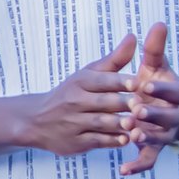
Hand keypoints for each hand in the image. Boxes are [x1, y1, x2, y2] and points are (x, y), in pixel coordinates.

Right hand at [22, 35, 138, 156]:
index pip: (102, 80)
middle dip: (123, 104)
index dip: (120, 82)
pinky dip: (111, 141)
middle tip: (143, 106)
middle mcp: (76, 101)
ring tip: (136, 123)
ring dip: (120, 124)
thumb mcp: (88, 74)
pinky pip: (97, 141)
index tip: (137, 83)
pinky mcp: (76, 141)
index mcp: (80, 82)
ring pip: (101, 122)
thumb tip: (133, 37)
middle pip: (104, 102)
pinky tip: (125, 139)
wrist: (36, 120)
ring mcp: (75, 122)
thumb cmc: (70, 94)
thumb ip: (115, 59)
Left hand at [120, 22, 178, 176]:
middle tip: (135, 111)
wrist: (172, 109)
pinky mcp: (155, 147)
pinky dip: (137, 165)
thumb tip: (158, 23)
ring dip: (145, 137)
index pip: (172, 91)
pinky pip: (149, 159)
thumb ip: (155, 48)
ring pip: (158, 138)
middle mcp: (174, 115)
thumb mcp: (157, 65)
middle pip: (166, 117)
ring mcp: (165, 133)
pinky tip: (123, 170)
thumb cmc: (159, 84)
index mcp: (176, 94)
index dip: (160, 88)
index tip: (145, 84)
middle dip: (152, 114)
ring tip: (130, 135)